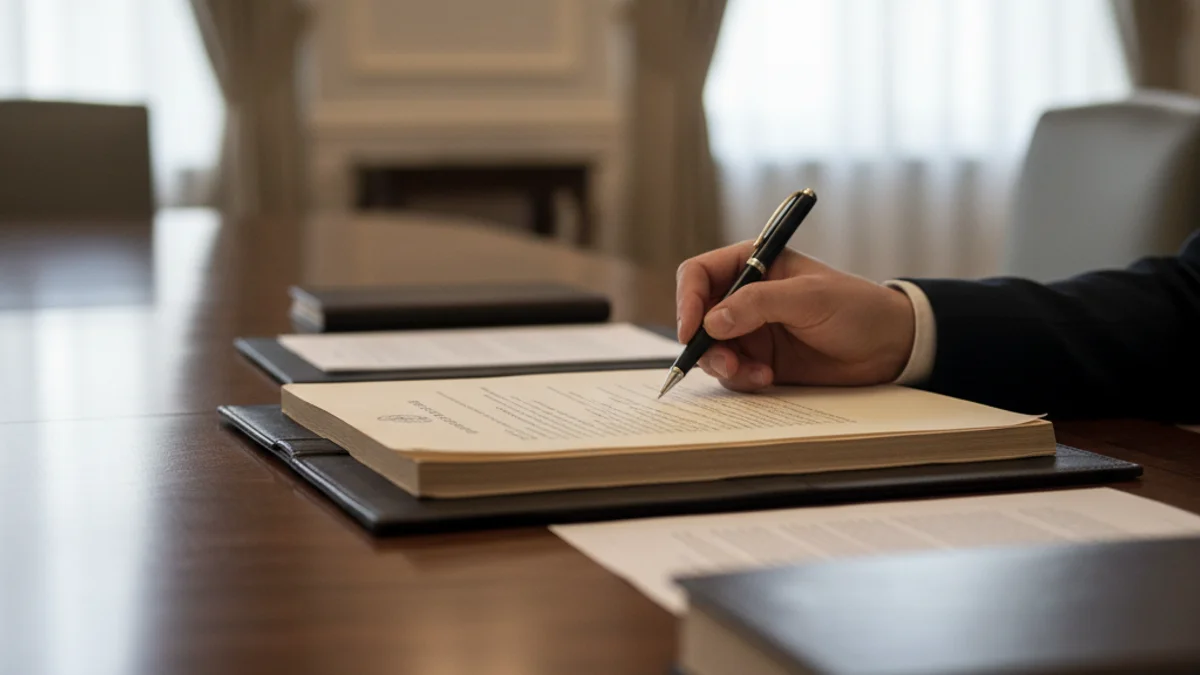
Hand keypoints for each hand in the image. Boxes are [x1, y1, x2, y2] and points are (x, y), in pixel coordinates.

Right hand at [676, 241, 915, 390]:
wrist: (890, 347)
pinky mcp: (760, 361)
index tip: (691, 329)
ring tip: (754, 374)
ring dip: (723, 365)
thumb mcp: (809, 297)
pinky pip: (732, 372)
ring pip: (710, 349)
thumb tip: (711, 321)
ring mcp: (751, 331)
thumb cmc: (857, 308)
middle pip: (697, 317)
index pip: (699, 274)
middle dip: (704, 342)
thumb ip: (759, 303)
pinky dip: (742, 379)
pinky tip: (767, 379)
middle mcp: (745, 297)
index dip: (688, 299)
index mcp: (753, 264)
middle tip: (725, 362)